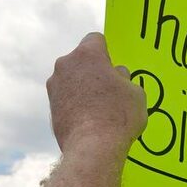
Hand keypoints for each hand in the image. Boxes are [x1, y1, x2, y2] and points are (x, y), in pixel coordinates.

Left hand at [47, 33, 146, 156]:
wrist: (93, 147)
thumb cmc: (118, 116)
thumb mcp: (136, 93)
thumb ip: (125, 79)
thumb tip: (117, 77)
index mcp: (87, 55)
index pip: (95, 39)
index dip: (107, 52)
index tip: (114, 67)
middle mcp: (66, 65)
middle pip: (82, 61)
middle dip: (95, 71)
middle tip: (111, 90)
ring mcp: (55, 86)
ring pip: (73, 80)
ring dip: (84, 88)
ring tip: (101, 109)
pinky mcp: (51, 107)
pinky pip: (67, 99)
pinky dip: (76, 105)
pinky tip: (90, 121)